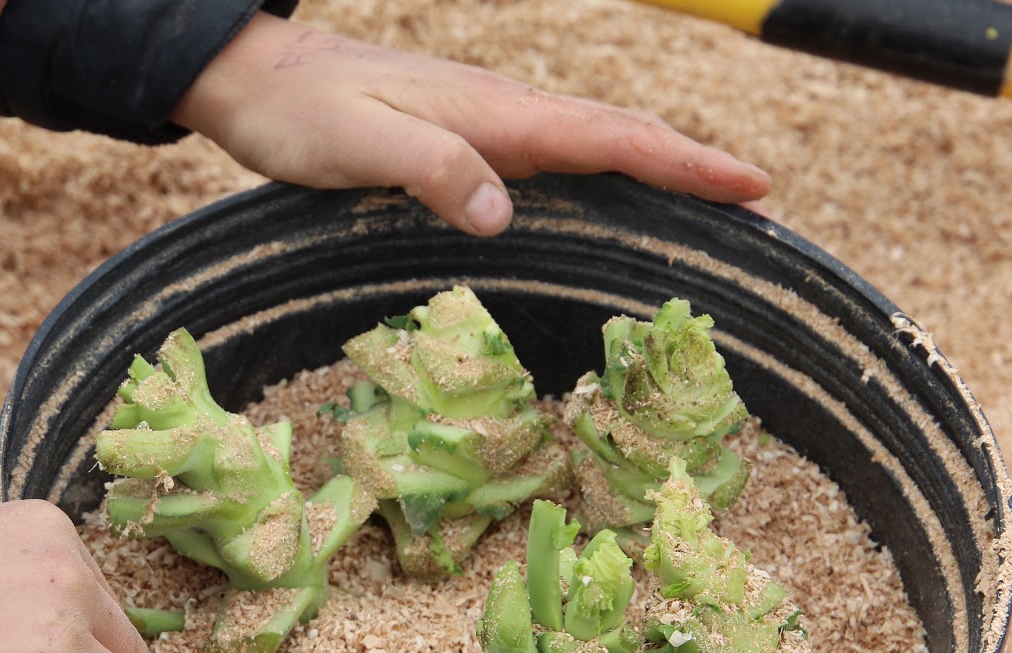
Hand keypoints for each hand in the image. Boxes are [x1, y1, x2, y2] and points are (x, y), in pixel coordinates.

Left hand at [174, 13, 770, 236]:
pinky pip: (556, 158)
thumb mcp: (361, 145)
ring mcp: (490, 124)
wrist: (255, 77)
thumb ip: (435, 172)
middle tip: (757, 204)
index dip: (684, 162)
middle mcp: (505, 115)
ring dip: (658, 169)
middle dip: (693, 167)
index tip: (751, 184)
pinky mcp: (469, 139)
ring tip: (711, 205)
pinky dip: (605, 173)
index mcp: (495, 116)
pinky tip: (611, 198)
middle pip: (620, 137)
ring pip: (593, 146)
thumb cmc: (301, 115)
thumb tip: (506, 216)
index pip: (610, 137)